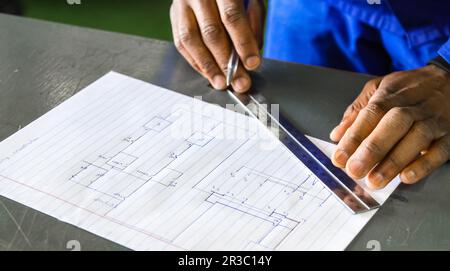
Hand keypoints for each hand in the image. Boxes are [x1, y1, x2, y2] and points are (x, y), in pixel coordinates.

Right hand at [170, 0, 264, 91]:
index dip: (243, 43)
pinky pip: (181, 43)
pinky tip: (208, 73)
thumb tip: (249, 58)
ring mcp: (182, 5)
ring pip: (191, 40)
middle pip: (211, 32)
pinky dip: (196, 62)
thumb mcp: (251, 1)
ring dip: (208, 66)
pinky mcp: (174, 16)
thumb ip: (253, 24)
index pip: (231, 17)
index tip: (252, 64)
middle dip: (226, 62)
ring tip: (221, 83)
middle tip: (239, 81)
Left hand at [330, 65, 449, 188]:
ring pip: (417, 138)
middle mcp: (414, 106)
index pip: (371, 113)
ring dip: (394, 162)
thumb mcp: (380, 88)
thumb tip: (336, 135)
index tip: (339, 158)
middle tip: (354, 171)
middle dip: (372, 149)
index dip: (354, 137)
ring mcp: (435, 119)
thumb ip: (357, 111)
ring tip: (375, 181)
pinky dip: (424, 164)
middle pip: (394, 124)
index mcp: (391, 93)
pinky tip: (406, 177)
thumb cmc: (410, 88)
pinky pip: (441, 149)